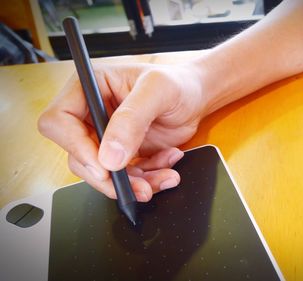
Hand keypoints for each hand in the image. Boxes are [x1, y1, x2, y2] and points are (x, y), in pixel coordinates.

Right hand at [38, 63, 205, 201]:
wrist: (197, 98)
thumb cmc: (178, 83)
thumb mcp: (157, 91)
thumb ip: (132, 120)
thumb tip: (109, 156)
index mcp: (89, 88)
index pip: (58, 121)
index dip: (75, 146)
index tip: (103, 165)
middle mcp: (92, 114)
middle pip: (78, 156)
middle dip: (108, 176)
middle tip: (136, 186)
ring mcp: (107, 137)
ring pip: (102, 173)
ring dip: (133, 183)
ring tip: (164, 175)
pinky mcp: (123, 155)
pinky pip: (125, 178)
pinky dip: (147, 179)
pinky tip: (167, 165)